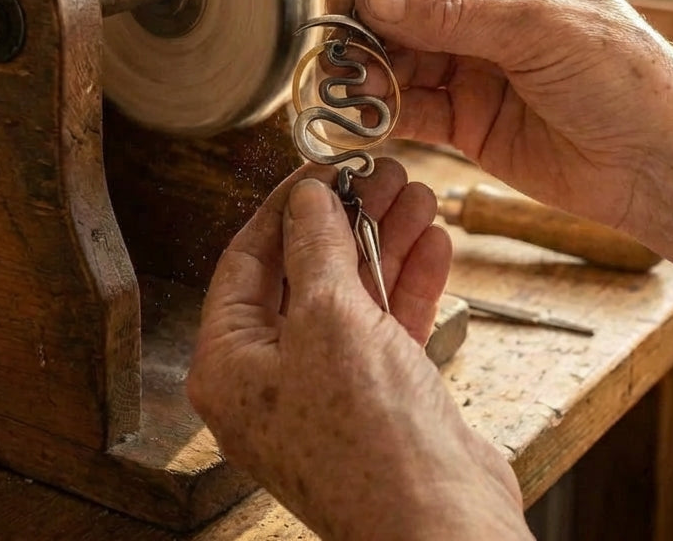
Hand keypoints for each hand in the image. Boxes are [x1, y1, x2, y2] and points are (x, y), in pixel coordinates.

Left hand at [187, 158, 529, 540]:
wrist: (441, 525)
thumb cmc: (370, 438)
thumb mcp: (329, 317)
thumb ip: (315, 246)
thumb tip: (307, 195)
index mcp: (230, 364)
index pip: (246, 261)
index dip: (284, 206)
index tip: (319, 167)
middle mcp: (271, 376)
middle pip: (305, 273)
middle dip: (347, 220)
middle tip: (380, 175)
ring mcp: (327, 388)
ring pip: (352, 294)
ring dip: (385, 242)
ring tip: (415, 195)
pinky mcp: (378, 397)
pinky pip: (386, 324)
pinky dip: (408, 282)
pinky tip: (433, 241)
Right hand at [329, 0, 672, 229]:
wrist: (658, 166)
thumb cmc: (621, 78)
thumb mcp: (537, 29)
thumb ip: (450, 16)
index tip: (350, 0)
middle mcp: (487, 7)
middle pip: (403, 3)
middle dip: (367, 26)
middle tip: (339, 54)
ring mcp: (472, 63)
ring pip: (398, 56)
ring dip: (367, 71)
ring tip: (348, 89)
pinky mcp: (464, 116)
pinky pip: (410, 105)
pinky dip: (382, 110)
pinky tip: (364, 117)